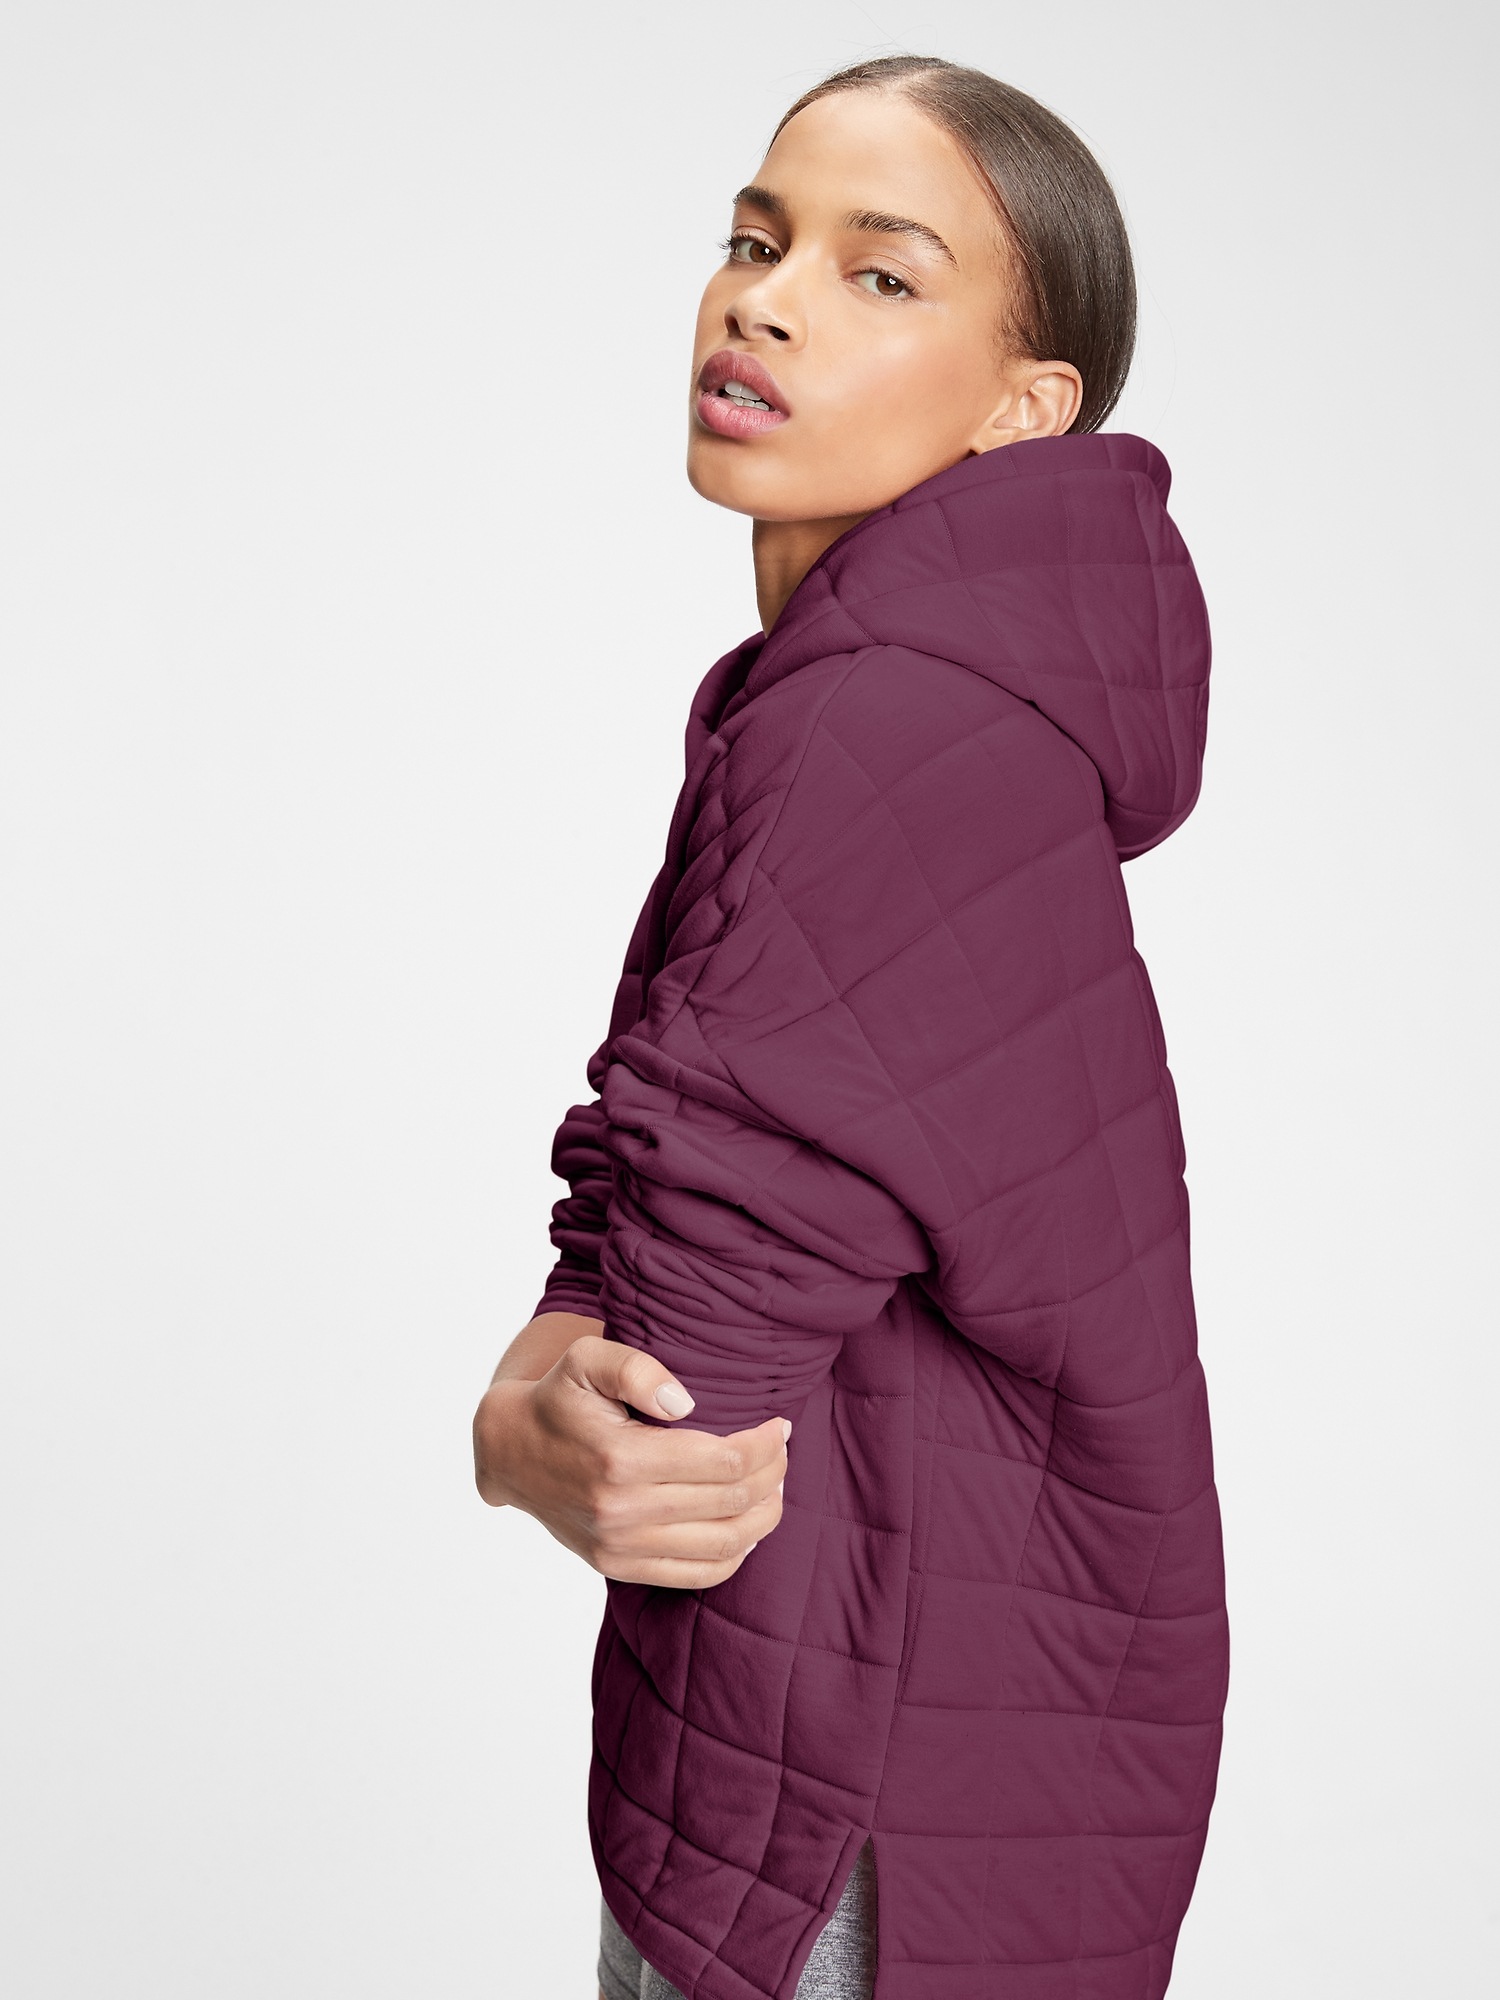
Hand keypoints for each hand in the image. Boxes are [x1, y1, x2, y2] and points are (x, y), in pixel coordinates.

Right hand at [473, 1326, 789, 1588]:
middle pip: (732, 1502)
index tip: (779, 1425)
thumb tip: (685, 1402)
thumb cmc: (558, 1397)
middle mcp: (622, 1511)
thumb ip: (636, 1368)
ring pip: (724, 1546)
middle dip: (773, 1474)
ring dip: (764, 1516)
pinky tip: (747, 1526)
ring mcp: (620, 1547)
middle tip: (782, 1448)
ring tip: (775, 1485)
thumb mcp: (587, 1359)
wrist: (510, 1449)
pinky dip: (735, 1555)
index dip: (766, 1444)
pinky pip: (696, 1575)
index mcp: (621, 1459)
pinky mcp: (618, 1566)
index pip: (725, 1461)